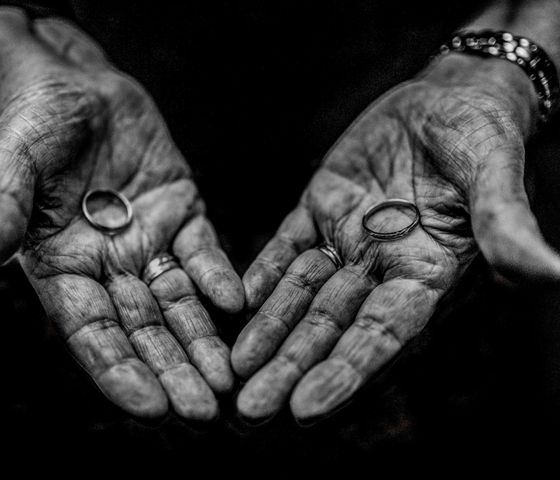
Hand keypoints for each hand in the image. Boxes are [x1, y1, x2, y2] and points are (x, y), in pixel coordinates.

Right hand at [0, 8, 242, 420]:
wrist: (75, 84)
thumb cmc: (33, 120)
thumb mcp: (10, 158)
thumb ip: (1, 208)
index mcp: (61, 267)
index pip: (91, 331)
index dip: (119, 370)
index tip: (151, 408)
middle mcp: (108, 265)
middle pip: (143, 329)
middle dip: (172, 371)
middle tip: (203, 413)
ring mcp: (148, 241)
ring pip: (179, 302)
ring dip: (203, 340)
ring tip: (228, 382)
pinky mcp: (182, 212)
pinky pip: (203, 252)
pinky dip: (220, 277)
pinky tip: (238, 302)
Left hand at [231, 53, 559, 422]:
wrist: (447, 97)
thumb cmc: (482, 133)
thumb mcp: (493, 174)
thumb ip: (505, 226)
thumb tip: (552, 273)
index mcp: (427, 273)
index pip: (383, 333)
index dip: (346, 371)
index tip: (306, 411)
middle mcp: (382, 269)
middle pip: (331, 329)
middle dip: (290, 369)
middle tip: (248, 412)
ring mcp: (347, 241)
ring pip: (301, 297)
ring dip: (267, 333)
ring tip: (230, 371)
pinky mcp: (320, 210)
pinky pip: (285, 249)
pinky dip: (260, 277)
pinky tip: (230, 306)